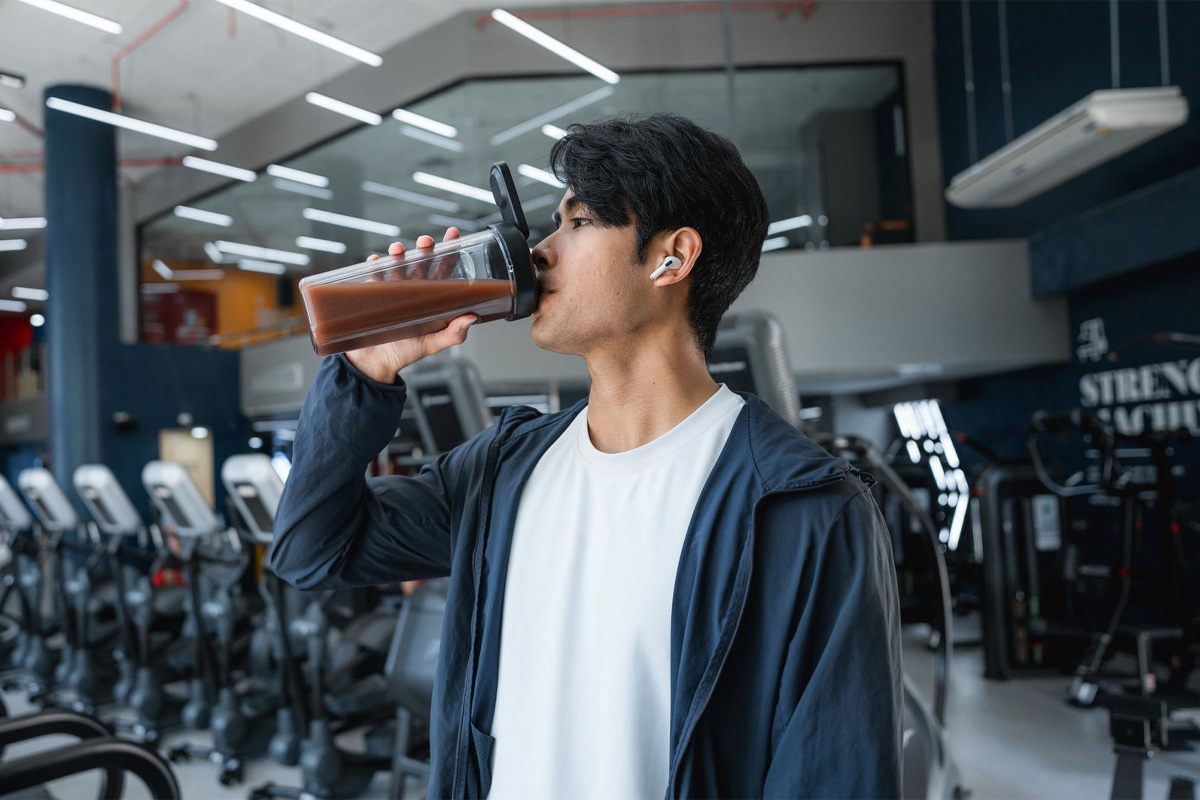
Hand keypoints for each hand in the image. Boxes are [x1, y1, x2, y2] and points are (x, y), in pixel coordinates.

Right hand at [343, 227, 477, 382]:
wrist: (375, 364)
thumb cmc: (405, 353)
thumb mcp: (433, 344)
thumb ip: (453, 334)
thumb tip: (471, 317)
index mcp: (431, 299)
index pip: (444, 271)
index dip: (450, 252)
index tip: (453, 235)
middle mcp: (413, 290)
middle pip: (421, 263)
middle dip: (424, 249)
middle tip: (426, 242)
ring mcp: (392, 291)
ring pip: (397, 265)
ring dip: (398, 254)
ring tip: (398, 250)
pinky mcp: (372, 295)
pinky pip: (373, 276)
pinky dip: (374, 267)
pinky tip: (376, 262)